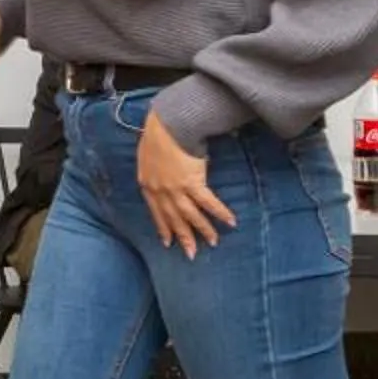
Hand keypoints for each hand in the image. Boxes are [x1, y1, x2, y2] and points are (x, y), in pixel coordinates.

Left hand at [136, 109, 235, 258]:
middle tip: (191, 253)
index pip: (156, 211)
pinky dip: (219, 213)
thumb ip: (154, 169)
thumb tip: (164, 173)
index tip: (167, 242)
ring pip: (191, 215)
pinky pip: (208, 203)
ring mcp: (176, 189)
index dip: (163, 227)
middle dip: (183, 237)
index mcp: (148, 184)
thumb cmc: (157, 134)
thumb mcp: (148, 155)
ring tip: (213, 242)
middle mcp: (161, 191)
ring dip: (203, 229)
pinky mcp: (193, 183)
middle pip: (173, 218)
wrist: (168, 125)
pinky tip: (229, 222)